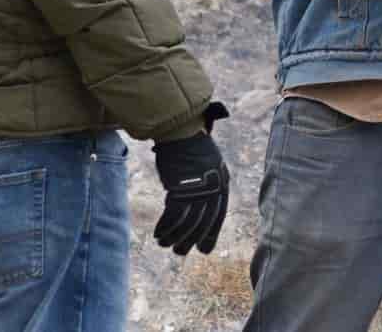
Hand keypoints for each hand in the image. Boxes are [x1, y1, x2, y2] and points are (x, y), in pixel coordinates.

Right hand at [153, 102, 230, 256]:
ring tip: (165, 244)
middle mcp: (213, 187)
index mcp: (222, 182)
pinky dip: (165, 227)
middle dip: (190, 239)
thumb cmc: (191, 146)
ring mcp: (197, 188)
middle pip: (203, 221)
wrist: (181, 130)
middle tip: (180, 251)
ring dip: (175, 236)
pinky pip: (173, 215)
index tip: (204, 249)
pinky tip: (158, 234)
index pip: (219, 215)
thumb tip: (199, 204)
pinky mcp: (180, 187)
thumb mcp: (206, 165)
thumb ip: (206, 185)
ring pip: (188, 222)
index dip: (211, 233)